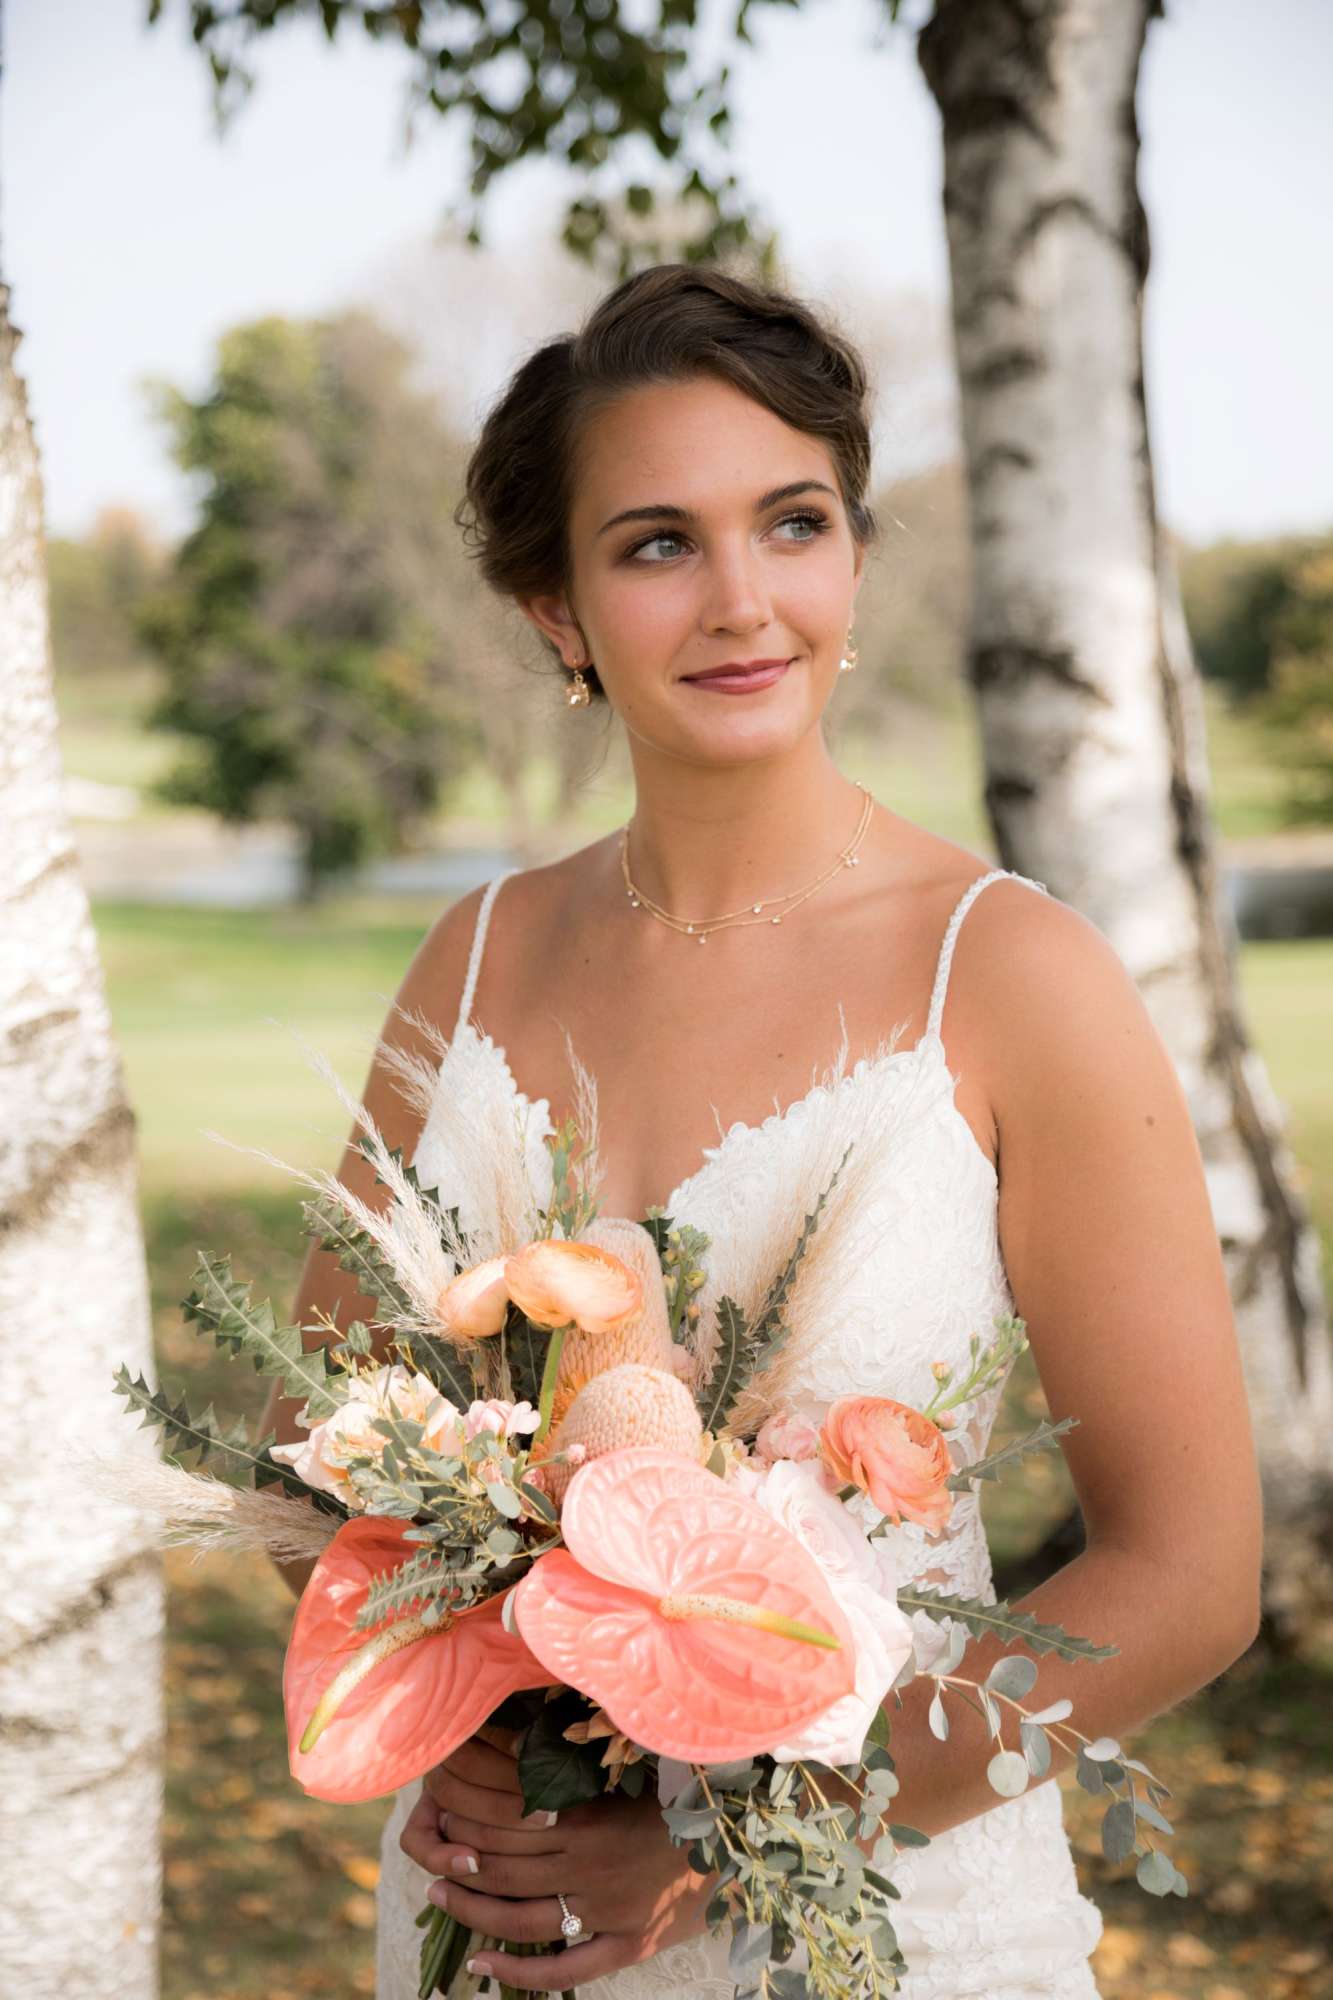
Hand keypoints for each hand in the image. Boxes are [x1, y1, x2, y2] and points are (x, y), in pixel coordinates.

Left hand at [399, 1727, 716, 1991]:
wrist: (752, 1834)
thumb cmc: (691, 1786)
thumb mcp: (638, 1756)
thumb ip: (588, 1747)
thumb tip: (532, 1727)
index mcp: (591, 1813)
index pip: (505, 1813)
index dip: (465, 1805)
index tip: (439, 1795)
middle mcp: (591, 1864)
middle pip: (503, 1863)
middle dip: (457, 1853)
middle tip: (429, 1844)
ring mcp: (608, 1910)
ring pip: (520, 1918)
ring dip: (472, 1907)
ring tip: (438, 1893)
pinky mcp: (628, 1945)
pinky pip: (563, 1969)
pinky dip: (518, 1974)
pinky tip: (481, 1968)